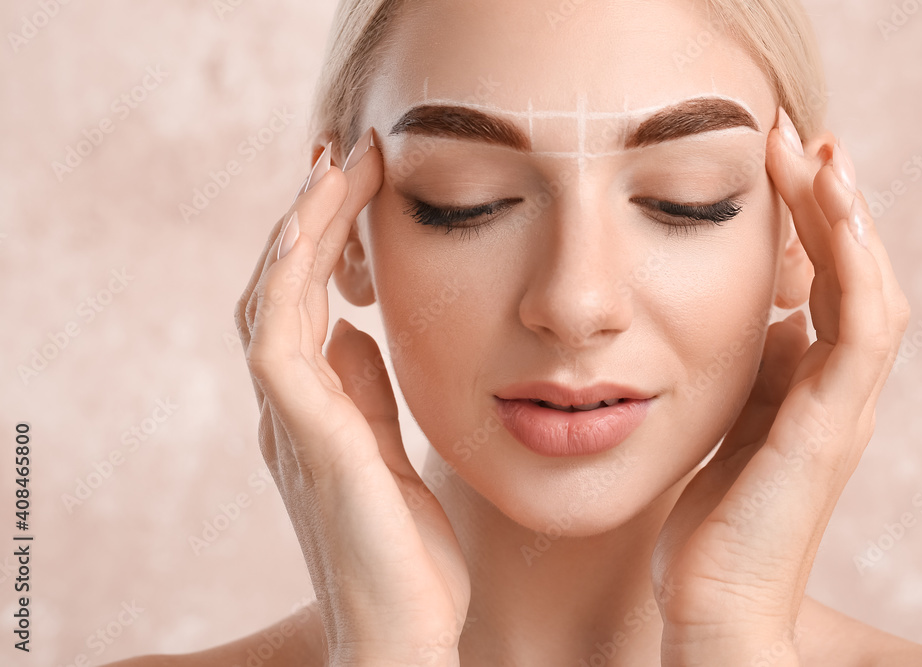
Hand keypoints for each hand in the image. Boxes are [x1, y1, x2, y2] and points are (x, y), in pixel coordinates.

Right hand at [234, 133, 470, 666]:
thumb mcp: (393, 453)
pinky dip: (290, 280)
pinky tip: (317, 231)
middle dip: (308, 219)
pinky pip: (279, 342)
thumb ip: (368, 395)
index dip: (322, 244)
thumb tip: (357, 330)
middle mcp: (290, 412)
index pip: (303, 307)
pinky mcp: (308, 439)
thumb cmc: (406, 554)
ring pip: (271, 303)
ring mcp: (291, 425)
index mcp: (314, 413)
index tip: (360, 185)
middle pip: (279, 291)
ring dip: (299, 230)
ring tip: (334, 168)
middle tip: (344, 153)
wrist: (405, 635)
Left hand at [650, 108, 910, 664]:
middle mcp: (835, 392)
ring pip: (868, 289)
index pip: (822, 288)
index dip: (806, 226)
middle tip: (797, 138)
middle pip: (850, 276)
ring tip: (816, 152)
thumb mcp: (720, 426)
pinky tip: (830, 208)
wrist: (715, 605)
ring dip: (846, 217)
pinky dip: (855, 263)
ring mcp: (842, 408)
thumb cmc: (709, 526)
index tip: (773, 167)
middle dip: (827, 204)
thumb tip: (752, 319)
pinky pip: (863, 328)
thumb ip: (741, 375)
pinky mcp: (832, 426)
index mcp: (806, 389)